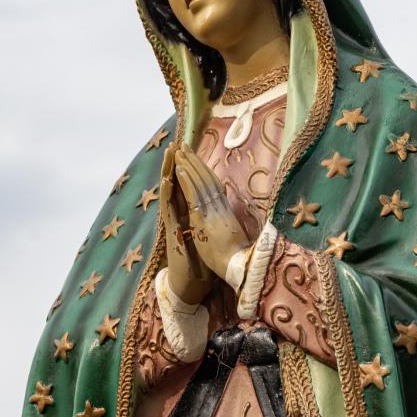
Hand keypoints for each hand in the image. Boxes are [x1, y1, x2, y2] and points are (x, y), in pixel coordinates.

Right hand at [160, 145, 213, 303]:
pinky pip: (169, 210)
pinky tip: (166, 180)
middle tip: (174, 145)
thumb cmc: (202, 261)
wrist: (191, 282)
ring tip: (168, 155)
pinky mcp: (172, 233)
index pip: (188, 187)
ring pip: (170, 194)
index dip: (188, 170)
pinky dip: (168, 194)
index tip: (189, 152)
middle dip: (176, 165)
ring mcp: (174, 224)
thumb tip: (221, 209)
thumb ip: (212, 221)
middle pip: (177, 185)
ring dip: (168, 173)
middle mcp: (180, 216)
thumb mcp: (211, 236)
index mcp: (190, 215)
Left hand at [173, 147, 249, 279]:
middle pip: (206, 179)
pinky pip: (193, 195)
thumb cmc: (235, 259)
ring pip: (199, 182)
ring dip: (188, 165)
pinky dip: (186, 180)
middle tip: (184, 146)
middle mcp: (219, 207)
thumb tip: (228, 221)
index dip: (205, 172)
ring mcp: (212, 211)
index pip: (213, 187)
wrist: (238, 269)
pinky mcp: (203, 218)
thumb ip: (227, 226)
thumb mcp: (230, 237)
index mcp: (225, 212)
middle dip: (195, 162)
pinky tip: (178, 169)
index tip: (197, 160)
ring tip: (178, 151)